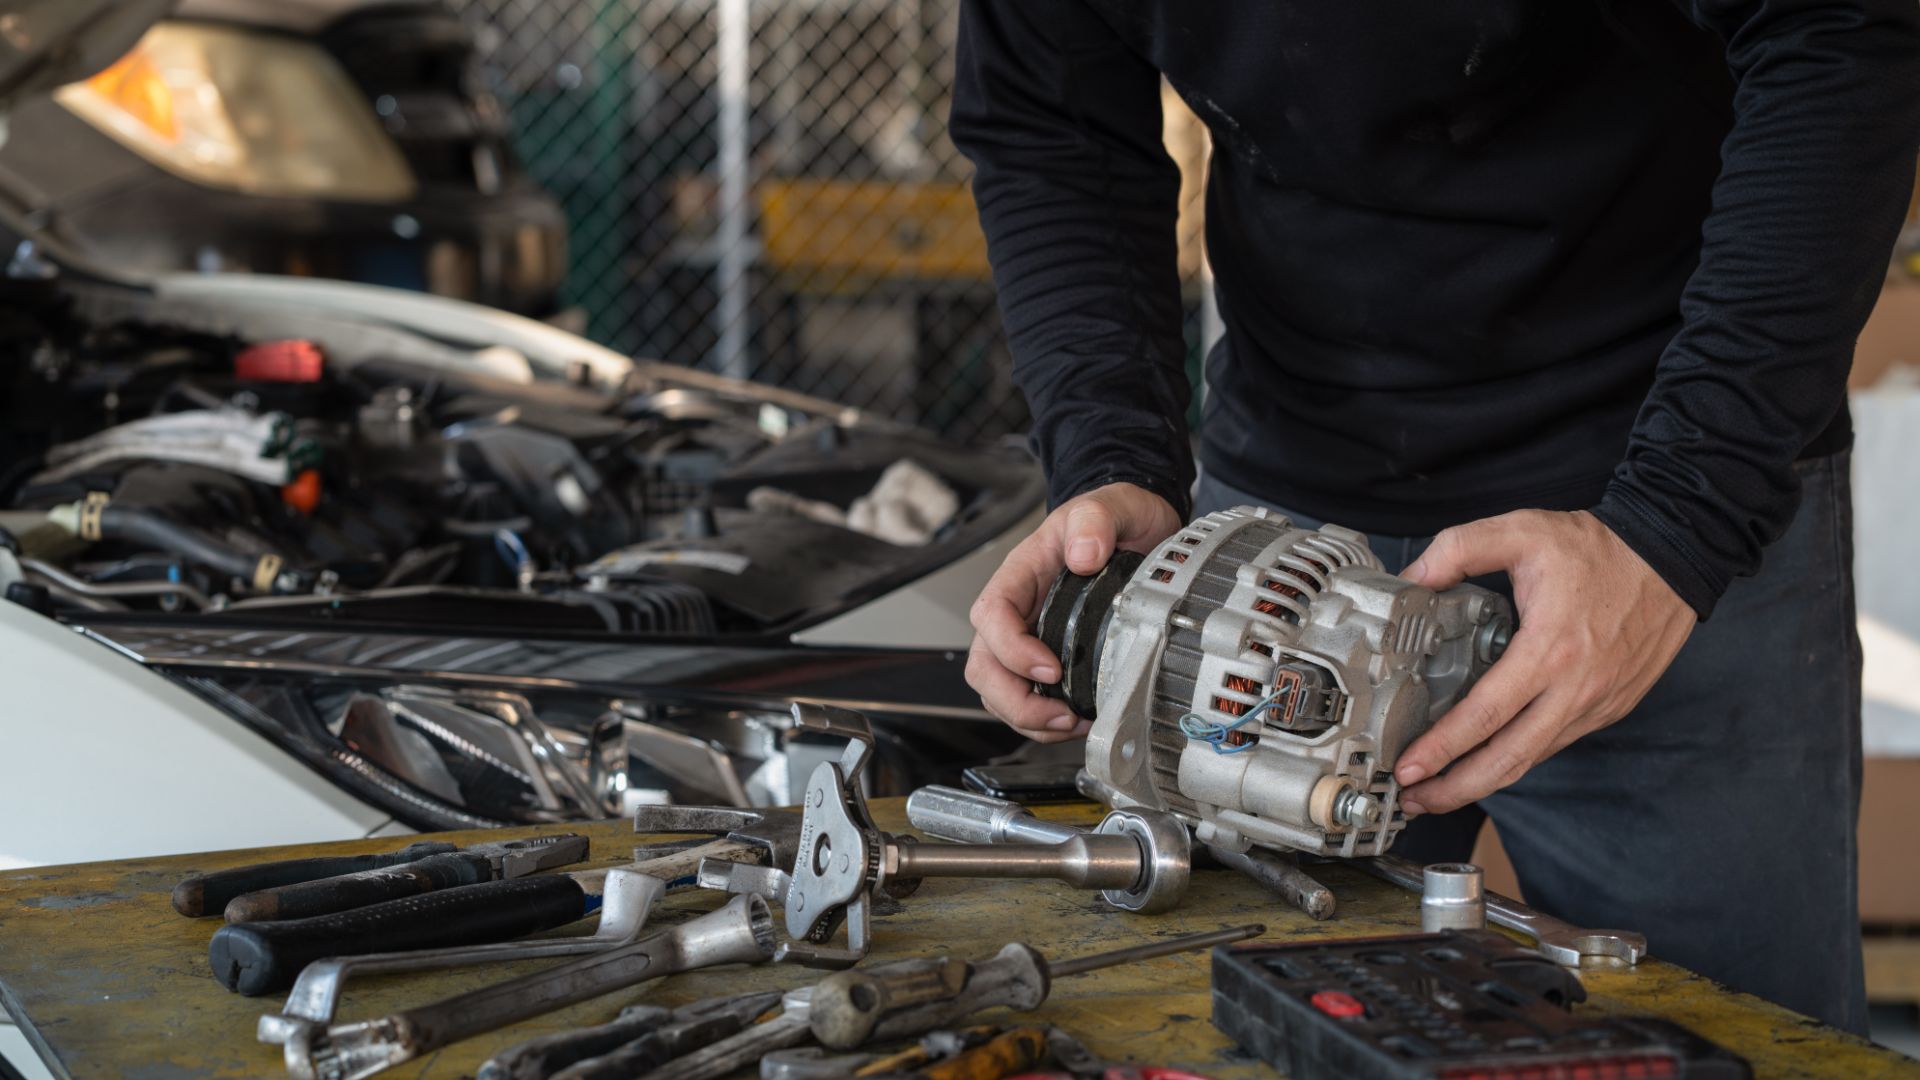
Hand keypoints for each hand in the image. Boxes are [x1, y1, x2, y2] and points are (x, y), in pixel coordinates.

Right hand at [967, 482, 1182, 741]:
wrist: (1136, 529)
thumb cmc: (1114, 517)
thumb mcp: (1108, 506)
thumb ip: (1094, 522)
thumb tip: (1084, 555)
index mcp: (1022, 574)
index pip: (993, 615)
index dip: (1013, 649)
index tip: (1051, 667)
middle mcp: (1019, 609)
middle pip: (985, 664)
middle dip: (1014, 698)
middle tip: (1057, 714)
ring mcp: (1030, 636)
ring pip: (999, 688)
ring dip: (1028, 716)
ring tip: (1069, 723)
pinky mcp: (1050, 657)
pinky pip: (1027, 696)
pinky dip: (1044, 720)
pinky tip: (1076, 720)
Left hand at [1392, 509, 1695, 813]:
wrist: (1675, 556)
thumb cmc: (1599, 548)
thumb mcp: (1522, 530)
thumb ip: (1459, 549)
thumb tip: (1411, 577)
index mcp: (1549, 649)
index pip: (1486, 714)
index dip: (1444, 748)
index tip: (1409, 768)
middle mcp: (1576, 689)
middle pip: (1509, 759)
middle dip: (1457, 788)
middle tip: (1415, 799)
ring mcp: (1597, 704)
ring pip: (1533, 758)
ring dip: (1484, 780)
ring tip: (1440, 788)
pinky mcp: (1611, 708)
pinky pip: (1555, 742)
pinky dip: (1518, 757)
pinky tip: (1487, 757)